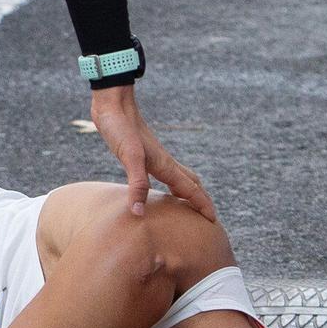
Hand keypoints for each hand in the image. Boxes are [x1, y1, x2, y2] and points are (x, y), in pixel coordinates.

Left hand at [90, 83, 214, 221]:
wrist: (113, 105)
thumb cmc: (121, 129)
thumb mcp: (129, 158)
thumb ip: (137, 185)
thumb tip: (139, 213)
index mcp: (165, 166)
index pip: (191, 190)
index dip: (203, 206)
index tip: (213, 222)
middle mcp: (164, 162)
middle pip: (191, 184)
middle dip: (201, 201)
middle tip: (207, 218)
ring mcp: (155, 157)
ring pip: (180, 178)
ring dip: (188, 192)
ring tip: (188, 208)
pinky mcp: (143, 153)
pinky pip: (165, 173)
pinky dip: (170, 184)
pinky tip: (159, 188)